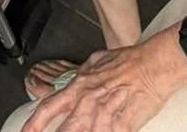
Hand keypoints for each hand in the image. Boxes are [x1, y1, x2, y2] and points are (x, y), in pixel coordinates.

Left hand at [23, 37, 183, 131]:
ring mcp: (104, 117)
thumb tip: (77, 79)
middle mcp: (87, 103)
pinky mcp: (121, 127)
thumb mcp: (97, 61)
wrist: (152, 66)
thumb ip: (84, 74)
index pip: (49, 107)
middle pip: (64, 130)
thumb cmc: (128, 62)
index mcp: (79, 86)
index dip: (35, 123)